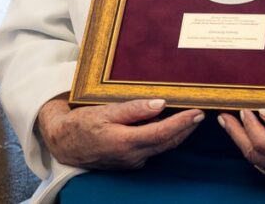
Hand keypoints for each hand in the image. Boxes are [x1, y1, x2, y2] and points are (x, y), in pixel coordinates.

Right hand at [37, 94, 203, 169]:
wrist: (64, 143)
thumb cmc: (81, 124)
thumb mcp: (105, 111)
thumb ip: (134, 108)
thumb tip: (160, 104)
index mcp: (126, 142)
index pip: (162, 133)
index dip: (182, 123)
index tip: (197, 113)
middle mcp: (132, 156)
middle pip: (167, 143)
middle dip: (186, 129)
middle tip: (200, 113)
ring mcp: (132, 161)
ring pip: (161, 147)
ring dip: (177, 133)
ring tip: (189, 117)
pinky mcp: (129, 160)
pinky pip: (152, 148)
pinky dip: (163, 137)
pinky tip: (166, 125)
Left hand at [219, 108, 264, 185]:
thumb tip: (263, 112)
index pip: (262, 142)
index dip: (248, 125)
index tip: (243, 109)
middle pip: (253, 154)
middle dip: (236, 134)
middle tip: (223, 117)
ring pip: (256, 161)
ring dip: (242, 141)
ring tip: (230, 124)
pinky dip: (254, 149)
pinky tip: (248, 137)